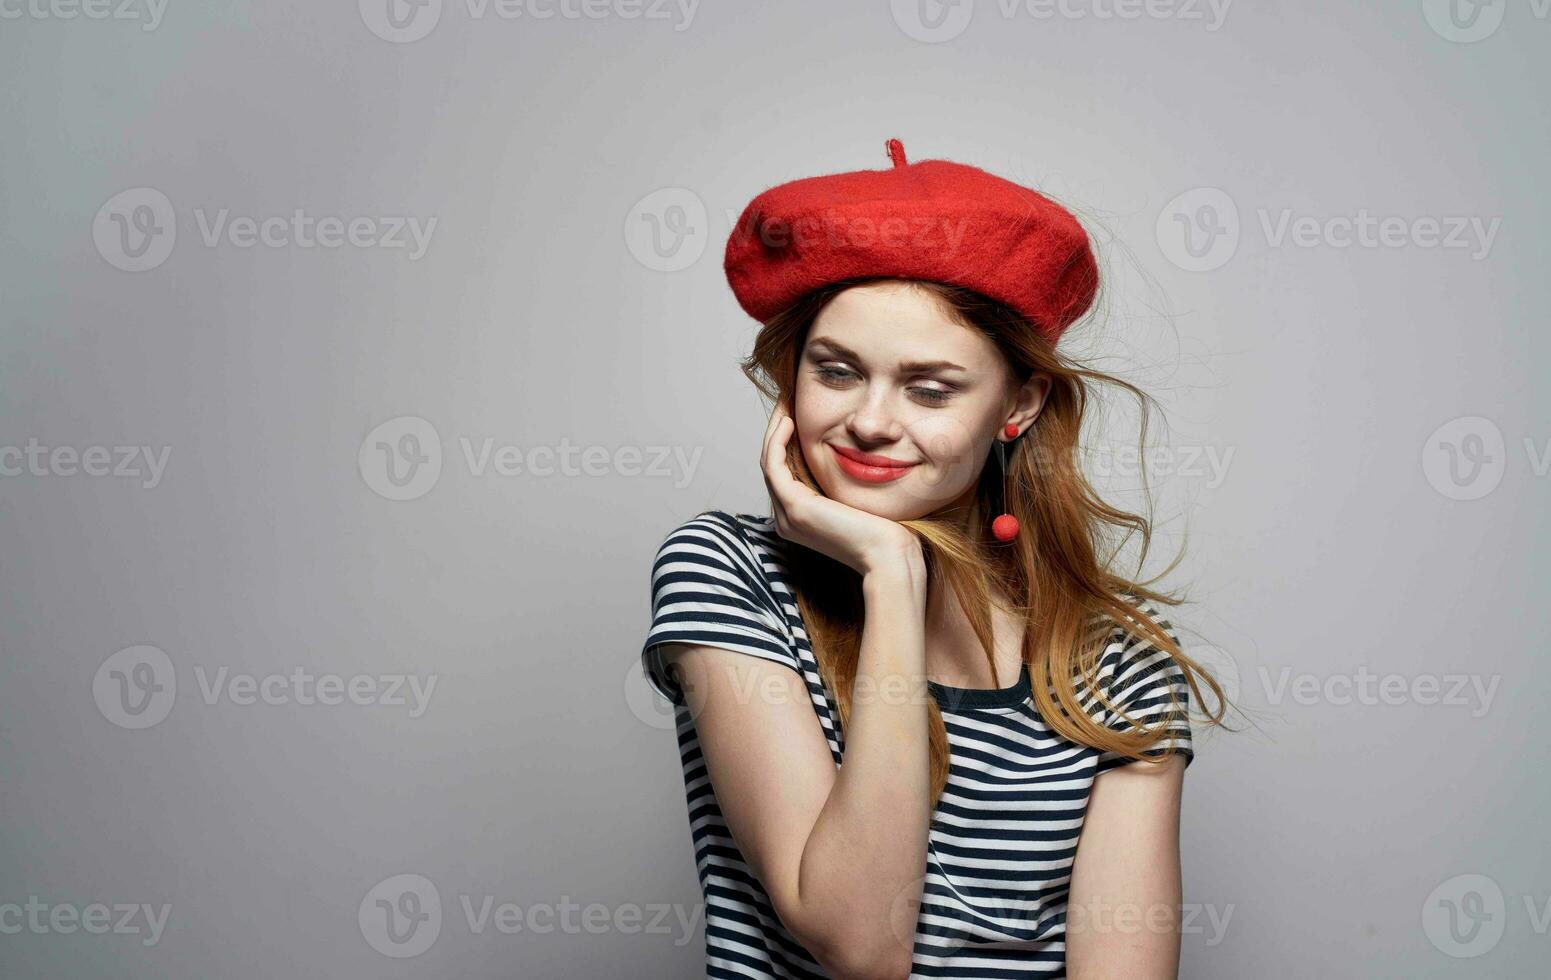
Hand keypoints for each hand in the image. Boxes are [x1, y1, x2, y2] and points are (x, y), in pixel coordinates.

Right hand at [760, 398, 922, 576]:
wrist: (889, 556)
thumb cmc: (885, 532)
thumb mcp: (858, 498)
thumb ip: (844, 481)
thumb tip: (851, 450)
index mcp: (799, 518)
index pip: (784, 472)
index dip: (786, 441)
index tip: (798, 412)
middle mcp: (787, 519)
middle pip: (772, 464)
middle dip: (778, 430)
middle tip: (787, 400)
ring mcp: (787, 515)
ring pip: (769, 461)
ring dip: (775, 430)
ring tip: (786, 404)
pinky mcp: (794, 507)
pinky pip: (773, 465)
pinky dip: (778, 440)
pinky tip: (791, 420)